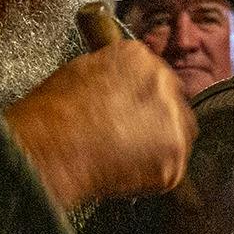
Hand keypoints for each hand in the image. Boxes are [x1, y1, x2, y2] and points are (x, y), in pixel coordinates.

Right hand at [4, 34, 194, 210]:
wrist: (53, 147)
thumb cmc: (54, 115)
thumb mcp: (79, 73)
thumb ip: (111, 75)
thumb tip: (116, 88)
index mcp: (138, 58)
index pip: (156, 77)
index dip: (144, 100)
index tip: (134, 113)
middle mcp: (163, 83)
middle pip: (174, 105)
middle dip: (157, 122)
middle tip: (131, 138)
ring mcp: (173, 122)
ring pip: (179, 136)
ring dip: (160, 146)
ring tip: (128, 157)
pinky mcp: (174, 157)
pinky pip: (172, 168)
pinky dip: (154, 175)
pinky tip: (127, 171)